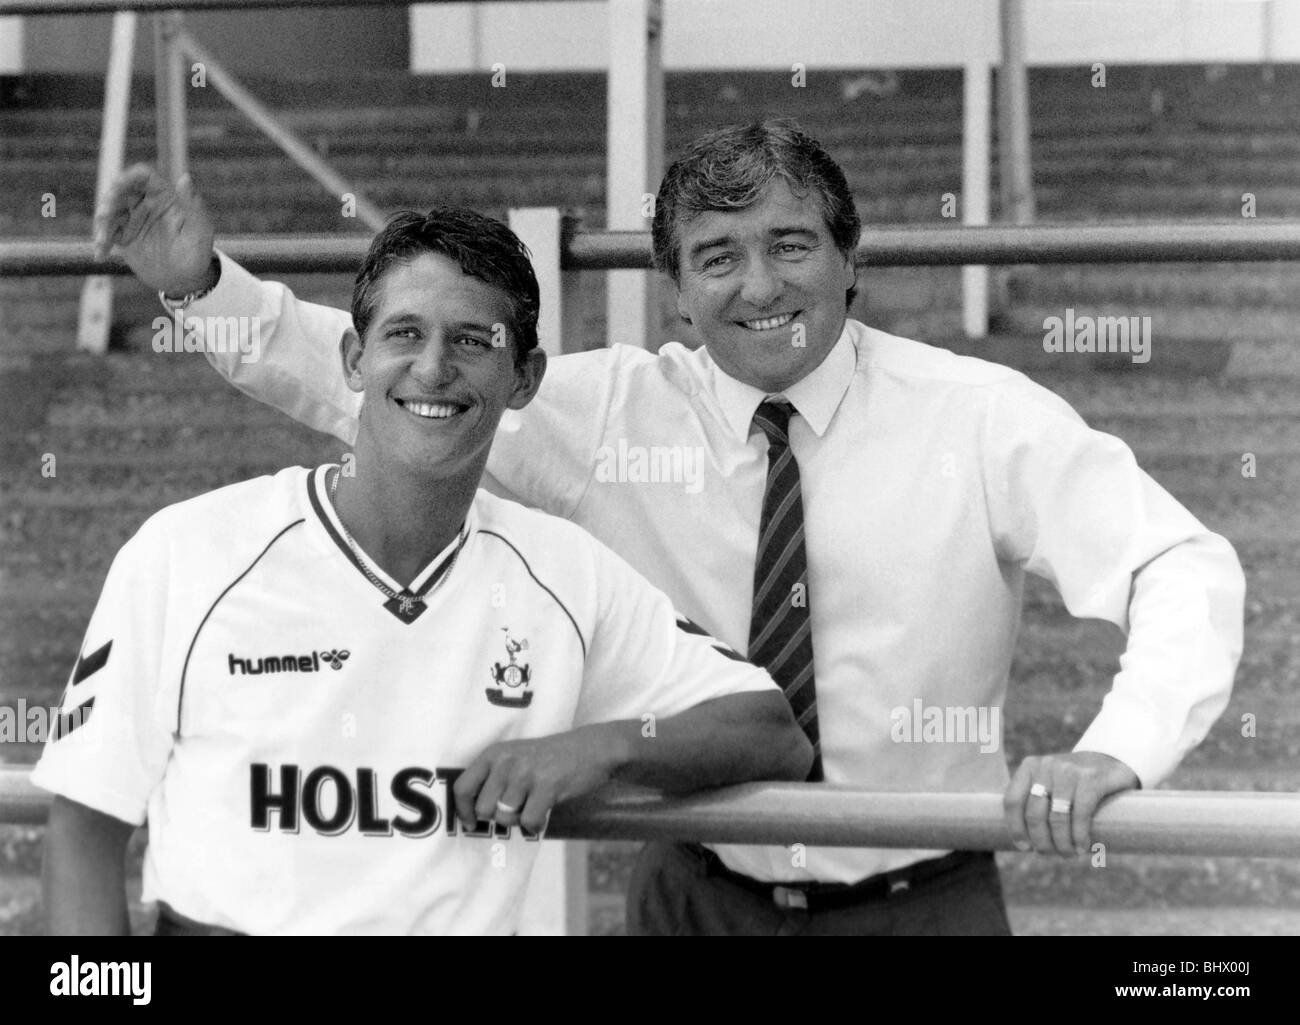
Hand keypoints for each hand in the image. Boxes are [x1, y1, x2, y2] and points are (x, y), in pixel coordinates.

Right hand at [92, 163, 215, 295]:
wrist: (183, 281)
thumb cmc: (197, 254)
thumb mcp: (200, 231)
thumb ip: (194, 205)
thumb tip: (185, 177)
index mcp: (165, 197)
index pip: (143, 176)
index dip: (129, 175)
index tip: (117, 185)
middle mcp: (146, 203)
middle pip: (120, 189)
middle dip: (109, 199)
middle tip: (105, 215)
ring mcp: (132, 218)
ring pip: (109, 209)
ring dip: (102, 222)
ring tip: (103, 241)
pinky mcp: (122, 235)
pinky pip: (106, 231)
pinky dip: (101, 240)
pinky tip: (100, 253)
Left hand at [453, 726, 626, 834]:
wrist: (589, 748)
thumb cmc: (549, 757)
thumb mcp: (515, 757)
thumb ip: (494, 777)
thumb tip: (474, 813)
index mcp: (494, 753)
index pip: (463, 787)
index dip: (463, 811)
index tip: (471, 823)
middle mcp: (506, 761)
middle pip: (484, 809)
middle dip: (498, 817)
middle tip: (516, 810)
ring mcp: (526, 773)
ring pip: (505, 818)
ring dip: (519, 820)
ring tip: (532, 807)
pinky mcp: (547, 786)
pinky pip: (529, 822)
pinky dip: (535, 826)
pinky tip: (543, 815)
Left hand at [1003, 751, 1138, 856]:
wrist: (1110, 760)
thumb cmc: (1072, 781)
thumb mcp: (1048, 781)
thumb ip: (1033, 800)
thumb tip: (1020, 840)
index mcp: (1029, 766)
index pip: (1013, 801)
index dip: (1016, 828)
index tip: (1024, 847)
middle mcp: (1046, 766)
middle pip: (1035, 813)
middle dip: (1041, 841)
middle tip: (1050, 854)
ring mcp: (1069, 771)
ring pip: (1057, 817)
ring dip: (1061, 843)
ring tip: (1068, 854)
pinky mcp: (1092, 778)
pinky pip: (1080, 813)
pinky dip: (1079, 835)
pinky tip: (1082, 846)